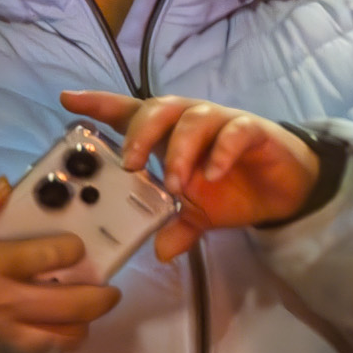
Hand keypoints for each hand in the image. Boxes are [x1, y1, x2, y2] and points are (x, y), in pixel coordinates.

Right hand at [0, 178, 122, 352]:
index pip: (55, 256)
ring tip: (82, 317)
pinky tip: (54, 339)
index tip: (75, 248)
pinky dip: (55, 350)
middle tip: (108, 290)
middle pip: (76, 304)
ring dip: (82, 327)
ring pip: (64, 338)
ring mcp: (2, 335)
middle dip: (102, 296)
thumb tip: (4, 186)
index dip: (74, 249)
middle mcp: (5, 302)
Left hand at [59, 90, 322, 255]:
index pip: (130, 113)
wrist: (284, 193)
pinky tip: (215, 172)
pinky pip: (234, 131)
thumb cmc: (232, 193)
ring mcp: (222, 123)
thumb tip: (160, 252)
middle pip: (158, 107)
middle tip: (131, 164)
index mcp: (168, 137)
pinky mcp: (253, 131)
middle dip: (140, 132)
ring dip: (179, 150)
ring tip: (177, 183)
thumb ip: (175, 228)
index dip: (99, 103)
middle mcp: (190, 122)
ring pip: (192, 117)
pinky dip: (221, 150)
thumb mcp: (196, 215)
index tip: (68, 99)